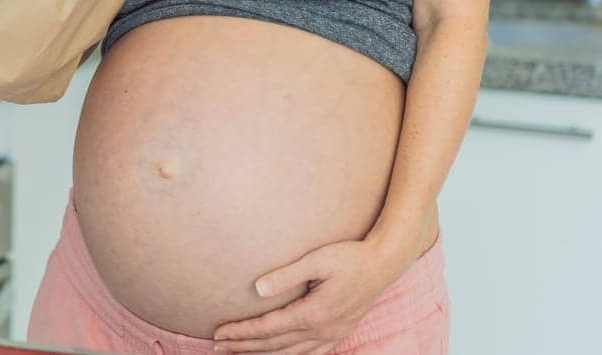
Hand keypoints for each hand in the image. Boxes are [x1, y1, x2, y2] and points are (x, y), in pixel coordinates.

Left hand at [211, 236, 417, 354]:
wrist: (384, 264)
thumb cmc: (350, 257)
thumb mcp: (317, 260)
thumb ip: (287, 275)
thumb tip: (257, 289)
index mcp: (313, 314)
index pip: (268, 328)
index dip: (241, 332)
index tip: (218, 333)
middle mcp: (322, 331)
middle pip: (275, 346)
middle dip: (244, 347)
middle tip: (217, 346)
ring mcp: (332, 335)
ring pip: (290, 354)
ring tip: (238, 353)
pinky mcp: (339, 333)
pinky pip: (309, 354)